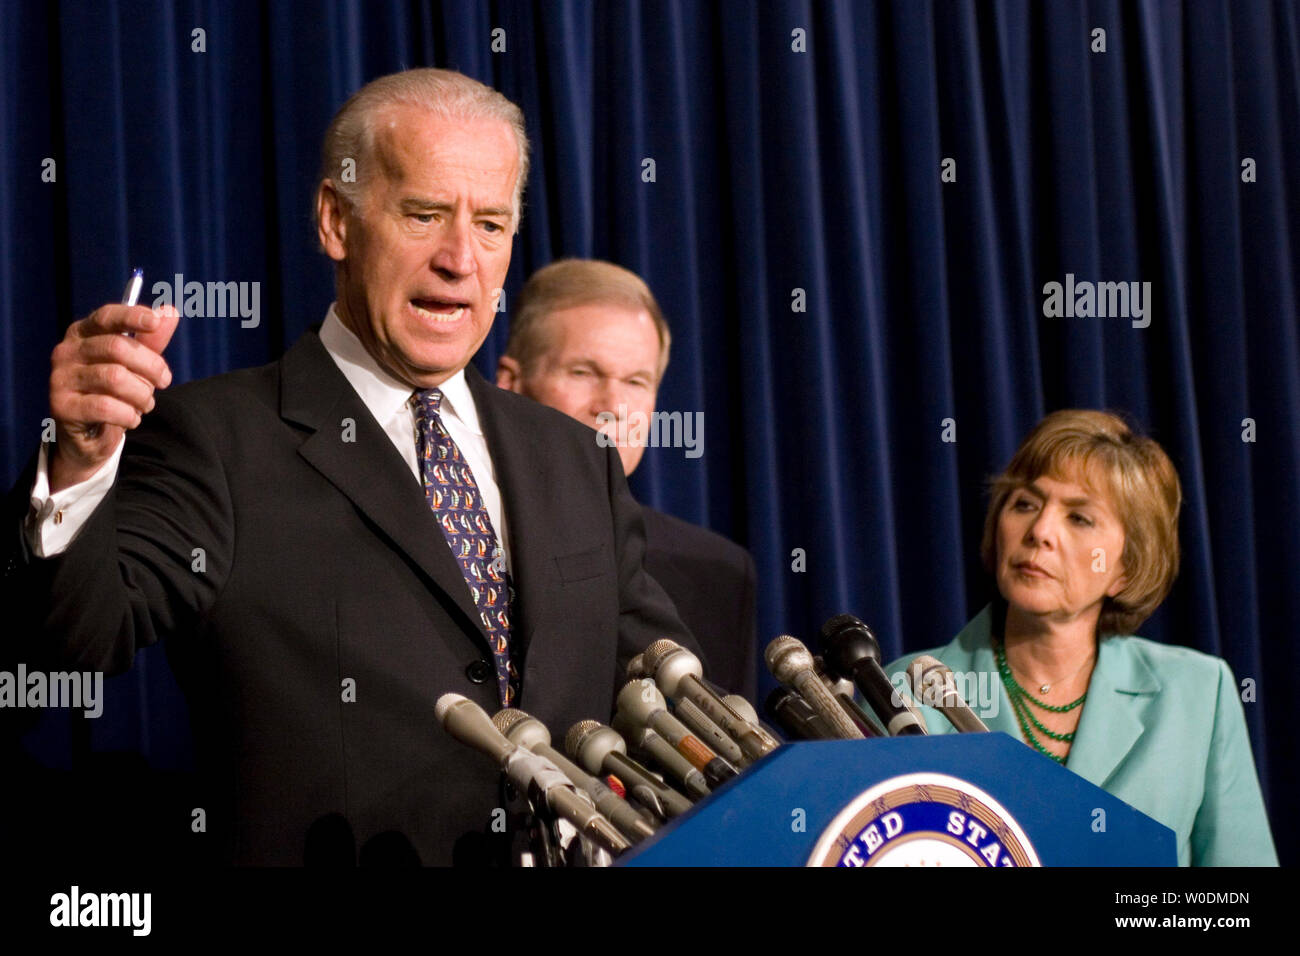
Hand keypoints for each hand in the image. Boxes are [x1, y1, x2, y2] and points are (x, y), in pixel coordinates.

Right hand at [47, 303, 179, 491]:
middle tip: (164, 381)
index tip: (155, 322)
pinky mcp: (62, 406)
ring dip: (142, 394)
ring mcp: (61, 378)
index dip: (131, 316)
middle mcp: (67, 351)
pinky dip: (128, 415)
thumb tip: (170, 311)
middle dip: (151, 366)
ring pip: (115, 378)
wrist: (89, 434)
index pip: (106, 317)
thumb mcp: (136, 364)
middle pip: (117, 347)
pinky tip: (131, 418)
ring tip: (144, 403)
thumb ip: (152, 340)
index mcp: (83, 333)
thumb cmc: (115, 391)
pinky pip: (107, 407)